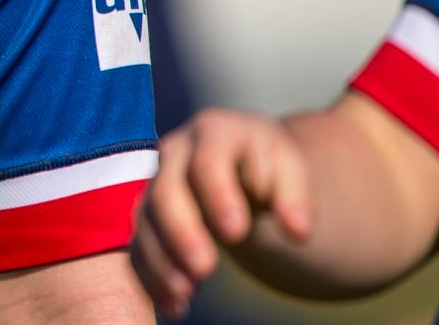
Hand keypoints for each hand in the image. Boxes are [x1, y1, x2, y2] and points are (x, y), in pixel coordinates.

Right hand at [132, 108, 314, 319]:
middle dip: (182, 231)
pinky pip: (140, 245)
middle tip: (205, 269)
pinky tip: (174, 306)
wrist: (246, 165)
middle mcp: (176, 153)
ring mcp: (157, 183)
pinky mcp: (149, 215)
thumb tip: (298, 231)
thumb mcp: (292, 170)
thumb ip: (297, 195)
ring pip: (146, 221)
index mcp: (214, 133)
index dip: (218, 195)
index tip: (236, 233)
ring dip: (162, 259)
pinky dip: (152, 277)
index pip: (209, 160)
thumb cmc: (271, 166)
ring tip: (184, 294)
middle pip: (166, 190)